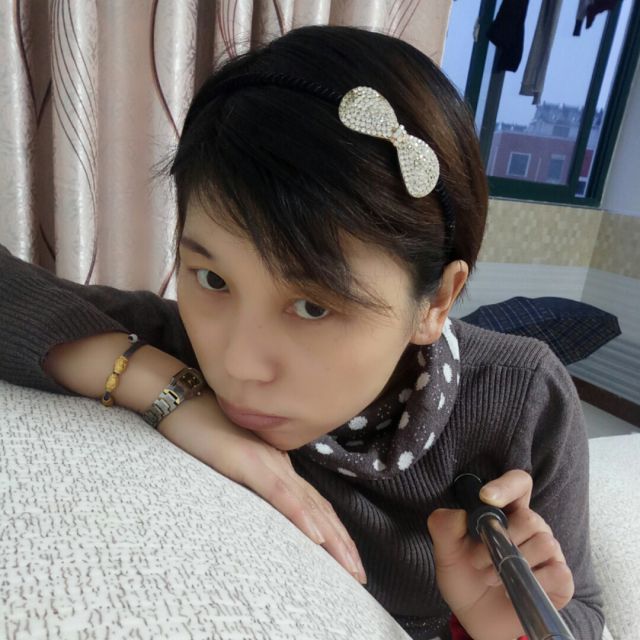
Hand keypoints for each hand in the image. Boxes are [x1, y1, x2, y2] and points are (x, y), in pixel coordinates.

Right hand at [159, 390, 366, 584]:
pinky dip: (301, 515)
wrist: (183, 404)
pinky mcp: (248, 464)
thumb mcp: (232, 464)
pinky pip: (279, 494)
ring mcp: (267, 464)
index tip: (349, 561)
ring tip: (349, 566)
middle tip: (359, 576)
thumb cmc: (204, 434)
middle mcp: (280, 467)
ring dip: (332, 538)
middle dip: (342, 544)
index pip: (314, 504)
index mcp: (278, 468)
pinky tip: (316, 536)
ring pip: (308, 505)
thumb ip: (251, 481)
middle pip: (320, 509)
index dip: (335, 532)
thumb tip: (263, 507)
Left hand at [427, 470, 573, 639]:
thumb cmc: (464, 577)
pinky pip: (556, 572)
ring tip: (490, 578)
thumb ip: (444, 527)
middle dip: (499, 541)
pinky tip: (512, 590)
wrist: (476, 618)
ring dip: (512, 564)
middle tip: (477, 562)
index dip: (506, 485)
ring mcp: (548, 552)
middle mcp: (531, 526)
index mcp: (505, 511)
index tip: (486, 497)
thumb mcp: (445, 553)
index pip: (518, 483)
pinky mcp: (560, 579)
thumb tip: (459, 513)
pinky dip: (532, 583)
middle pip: (529, 518)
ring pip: (544, 542)